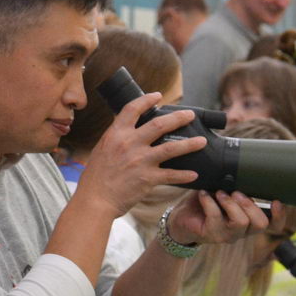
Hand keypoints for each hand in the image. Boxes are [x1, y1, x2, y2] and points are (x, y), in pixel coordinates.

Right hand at [76, 93, 205, 215]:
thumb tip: (127, 130)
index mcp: (116, 134)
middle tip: (190, 115)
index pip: (133, 109)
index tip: (158, 96)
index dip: (147, 100)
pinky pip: (172, 175)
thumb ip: (116, 139)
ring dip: (190, 144)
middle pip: (159, 124)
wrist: (95, 199)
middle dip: (178, 117)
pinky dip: (184, 175)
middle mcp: (129, 143)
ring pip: (172, 147)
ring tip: (201, 141)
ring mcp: (140, 160)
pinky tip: (194, 174)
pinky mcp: (148, 178)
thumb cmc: (95, 177)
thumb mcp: (102, 149)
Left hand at [166, 190, 279, 244]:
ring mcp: (227, 235)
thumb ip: (235, 184)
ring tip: (219, 192)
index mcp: (249, 221)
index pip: (273, 225)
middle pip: (260, 224)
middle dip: (250, 204)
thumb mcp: (223, 191)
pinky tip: (203, 194)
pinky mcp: (211, 234)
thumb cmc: (204, 203)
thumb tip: (244, 164)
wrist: (180, 219)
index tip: (276, 200)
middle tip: (236, 192)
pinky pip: (215, 218)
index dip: (279, 216)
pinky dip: (209, 202)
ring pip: (240, 222)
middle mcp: (241, 231)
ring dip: (230, 204)